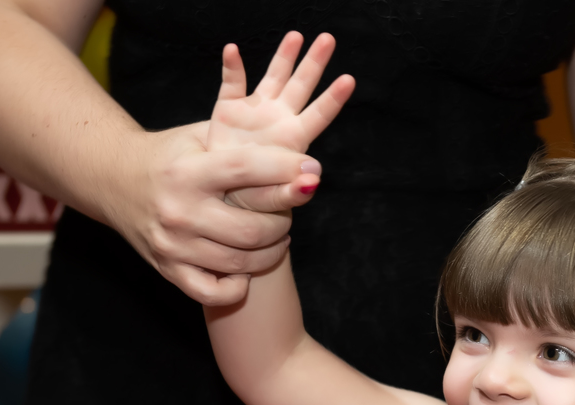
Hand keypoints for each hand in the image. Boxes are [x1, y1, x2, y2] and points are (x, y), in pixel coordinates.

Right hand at [110, 121, 313, 305]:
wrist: (113, 178)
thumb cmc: (171, 156)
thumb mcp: (201, 137)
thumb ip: (245, 144)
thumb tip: (301, 162)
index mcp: (187, 172)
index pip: (248, 170)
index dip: (287, 171)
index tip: (313, 171)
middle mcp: (178, 211)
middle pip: (252, 230)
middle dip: (283, 222)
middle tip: (288, 214)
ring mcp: (172, 245)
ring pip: (240, 263)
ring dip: (270, 252)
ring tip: (277, 238)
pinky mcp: (168, 269)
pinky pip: (212, 293)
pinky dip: (237, 287)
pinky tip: (246, 268)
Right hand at [211, 31, 354, 212]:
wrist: (225, 196)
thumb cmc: (254, 199)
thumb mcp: (275, 197)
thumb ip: (292, 190)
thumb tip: (314, 181)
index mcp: (293, 139)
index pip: (319, 115)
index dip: (333, 98)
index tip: (349, 80)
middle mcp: (278, 119)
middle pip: (301, 86)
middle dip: (314, 63)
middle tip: (328, 40)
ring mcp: (255, 112)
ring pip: (273, 77)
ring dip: (283, 57)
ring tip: (296, 36)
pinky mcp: (228, 111)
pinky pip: (231, 84)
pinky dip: (232, 67)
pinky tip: (233, 50)